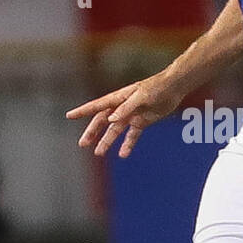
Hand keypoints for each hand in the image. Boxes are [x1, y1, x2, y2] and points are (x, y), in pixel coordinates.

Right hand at [67, 72, 181, 157]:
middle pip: (103, 121)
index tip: (69, 116)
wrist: (174, 88)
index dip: (83, 111)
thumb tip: (111, 119)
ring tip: (99, 153)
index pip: (97, 106)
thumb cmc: (156, 87)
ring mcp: (131, 115)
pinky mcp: (141, 122)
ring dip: (107, 141)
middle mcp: (122, 107)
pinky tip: (123, 155)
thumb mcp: (141, 96)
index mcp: (118, 98)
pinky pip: (132, 136)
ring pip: (115, 131)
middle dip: (92, 132)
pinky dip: (127, 145)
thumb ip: (126, 108)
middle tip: (82, 144)